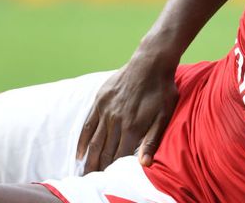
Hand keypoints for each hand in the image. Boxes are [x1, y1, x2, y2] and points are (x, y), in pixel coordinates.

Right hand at [76, 57, 178, 173]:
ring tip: (84, 174)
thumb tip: (145, 164)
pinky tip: (80, 153)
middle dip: (97, 169)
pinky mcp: (99, 100)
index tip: (106, 182)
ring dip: (88, 159)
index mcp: (133, 127)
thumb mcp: (165, 115)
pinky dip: (82, 141)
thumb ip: (153, 140)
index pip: (119, 156)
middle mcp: (116, 121)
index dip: (112, 171)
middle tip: (90, 183)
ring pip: (94, 141)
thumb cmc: (162, 90)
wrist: (151, 62)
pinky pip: (87, 124)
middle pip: (104, 151)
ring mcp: (105, 110)